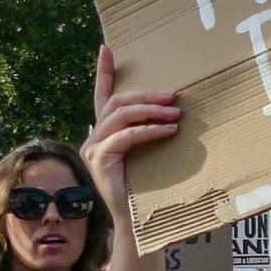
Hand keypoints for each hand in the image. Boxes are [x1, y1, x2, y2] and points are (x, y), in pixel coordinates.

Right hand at [82, 45, 180, 249]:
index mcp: (103, 134)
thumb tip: (174, 113)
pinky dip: (149, 130)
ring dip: (151, 111)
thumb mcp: (148, 155)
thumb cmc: (147, 190)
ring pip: (120, 115)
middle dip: (145, 95)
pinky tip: (170, 130)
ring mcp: (93, 149)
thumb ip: (148, 134)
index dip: (104, 71)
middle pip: (116, 102)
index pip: (102, 95)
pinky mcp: (100, 160)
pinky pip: (125, 136)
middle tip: (174, 95)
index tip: (107, 47)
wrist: (135, 223)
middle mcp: (93, 138)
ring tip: (177, 113)